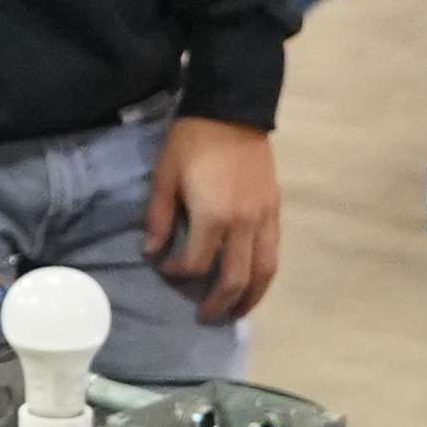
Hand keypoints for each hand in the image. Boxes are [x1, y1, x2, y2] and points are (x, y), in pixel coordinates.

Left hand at [140, 116, 282, 324]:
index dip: (178, 274)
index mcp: (214, 217)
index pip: (197, 264)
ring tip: (236, 312)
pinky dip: (264, 274)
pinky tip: (254, 281)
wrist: (233, 108)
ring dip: (251, 297)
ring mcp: (265, 219)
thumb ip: (159, 218)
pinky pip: (274, 252)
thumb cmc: (192, 141)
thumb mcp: (165, 176)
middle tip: (204, 317)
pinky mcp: (275, 210)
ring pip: (264, 272)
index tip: (165, 270)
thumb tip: (151, 252)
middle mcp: (244, 225)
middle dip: (219, 303)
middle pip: (235, 279)